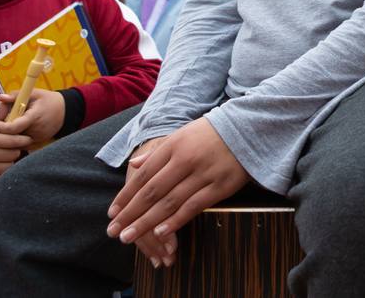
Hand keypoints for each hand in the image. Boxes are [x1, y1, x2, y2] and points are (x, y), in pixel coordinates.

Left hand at [0, 89, 64, 142]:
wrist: (65, 110)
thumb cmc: (47, 100)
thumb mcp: (33, 93)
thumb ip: (15, 95)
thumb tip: (0, 97)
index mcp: (35, 116)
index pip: (14, 127)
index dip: (3, 127)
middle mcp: (37, 130)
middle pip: (13, 135)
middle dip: (5, 131)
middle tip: (3, 123)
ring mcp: (38, 138)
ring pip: (17, 141)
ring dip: (11, 135)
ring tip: (13, 125)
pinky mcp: (39, 143)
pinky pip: (22, 144)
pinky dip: (18, 139)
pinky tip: (19, 131)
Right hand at [0, 106, 29, 186]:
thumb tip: (8, 102)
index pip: (15, 141)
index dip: (24, 139)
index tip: (26, 138)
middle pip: (15, 154)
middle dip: (16, 150)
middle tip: (12, 148)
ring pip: (11, 166)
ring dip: (10, 161)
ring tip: (5, 157)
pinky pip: (3, 177)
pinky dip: (4, 173)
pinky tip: (0, 166)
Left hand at [107, 119, 246, 265]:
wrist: (251, 128)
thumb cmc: (213, 133)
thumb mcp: (182, 134)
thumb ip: (158, 151)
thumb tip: (134, 165)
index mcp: (174, 146)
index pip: (143, 175)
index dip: (126, 196)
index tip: (113, 213)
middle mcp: (186, 160)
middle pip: (152, 192)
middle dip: (130, 213)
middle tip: (114, 231)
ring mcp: (203, 174)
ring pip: (169, 202)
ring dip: (146, 222)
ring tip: (128, 236)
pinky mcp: (220, 186)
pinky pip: (194, 206)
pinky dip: (175, 221)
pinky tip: (160, 232)